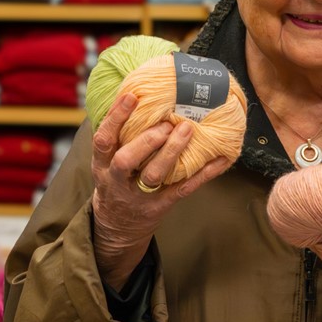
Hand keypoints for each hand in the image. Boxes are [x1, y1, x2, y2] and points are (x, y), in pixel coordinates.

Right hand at [91, 93, 231, 289]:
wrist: (119, 225)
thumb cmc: (118, 180)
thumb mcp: (107, 161)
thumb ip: (120, 137)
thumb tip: (141, 96)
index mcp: (102, 164)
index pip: (103, 139)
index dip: (115, 117)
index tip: (132, 96)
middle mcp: (117, 180)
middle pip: (126, 161)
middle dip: (145, 141)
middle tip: (165, 123)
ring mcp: (139, 194)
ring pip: (154, 175)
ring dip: (171, 152)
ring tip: (186, 130)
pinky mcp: (161, 205)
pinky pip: (183, 188)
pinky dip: (203, 173)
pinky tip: (220, 158)